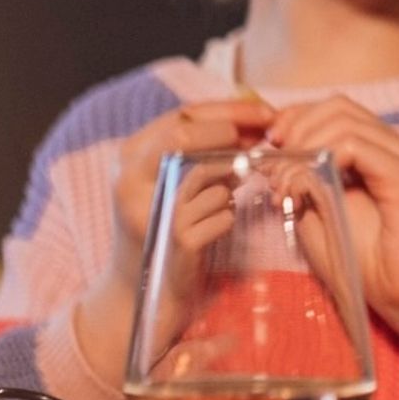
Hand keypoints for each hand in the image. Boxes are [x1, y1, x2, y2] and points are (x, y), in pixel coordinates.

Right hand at [73, 100, 275, 385]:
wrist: (146, 289)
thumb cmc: (172, 228)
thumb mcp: (179, 186)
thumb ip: (205, 157)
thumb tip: (256, 127)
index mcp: (131, 158)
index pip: (180, 117)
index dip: (228, 110)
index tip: (267, 112)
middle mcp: (132, 180)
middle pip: (186, 139)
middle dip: (230, 136)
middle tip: (266, 141)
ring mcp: (153, 210)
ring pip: (212, 180)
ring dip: (229, 189)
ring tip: (223, 201)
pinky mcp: (176, 240)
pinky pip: (222, 215)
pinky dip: (228, 219)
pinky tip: (216, 229)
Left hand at [264, 98, 398, 375]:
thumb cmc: (368, 262)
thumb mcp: (318, 216)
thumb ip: (303, 182)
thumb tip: (278, 158)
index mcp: (377, 152)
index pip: (333, 109)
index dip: (294, 119)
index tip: (270, 150)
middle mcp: (393, 147)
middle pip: (337, 107)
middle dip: (295, 130)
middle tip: (276, 171)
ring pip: (344, 120)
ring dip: (304, 146)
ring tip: (289, 186)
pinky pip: (358, 146)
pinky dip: (324, 157)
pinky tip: (309, 185)